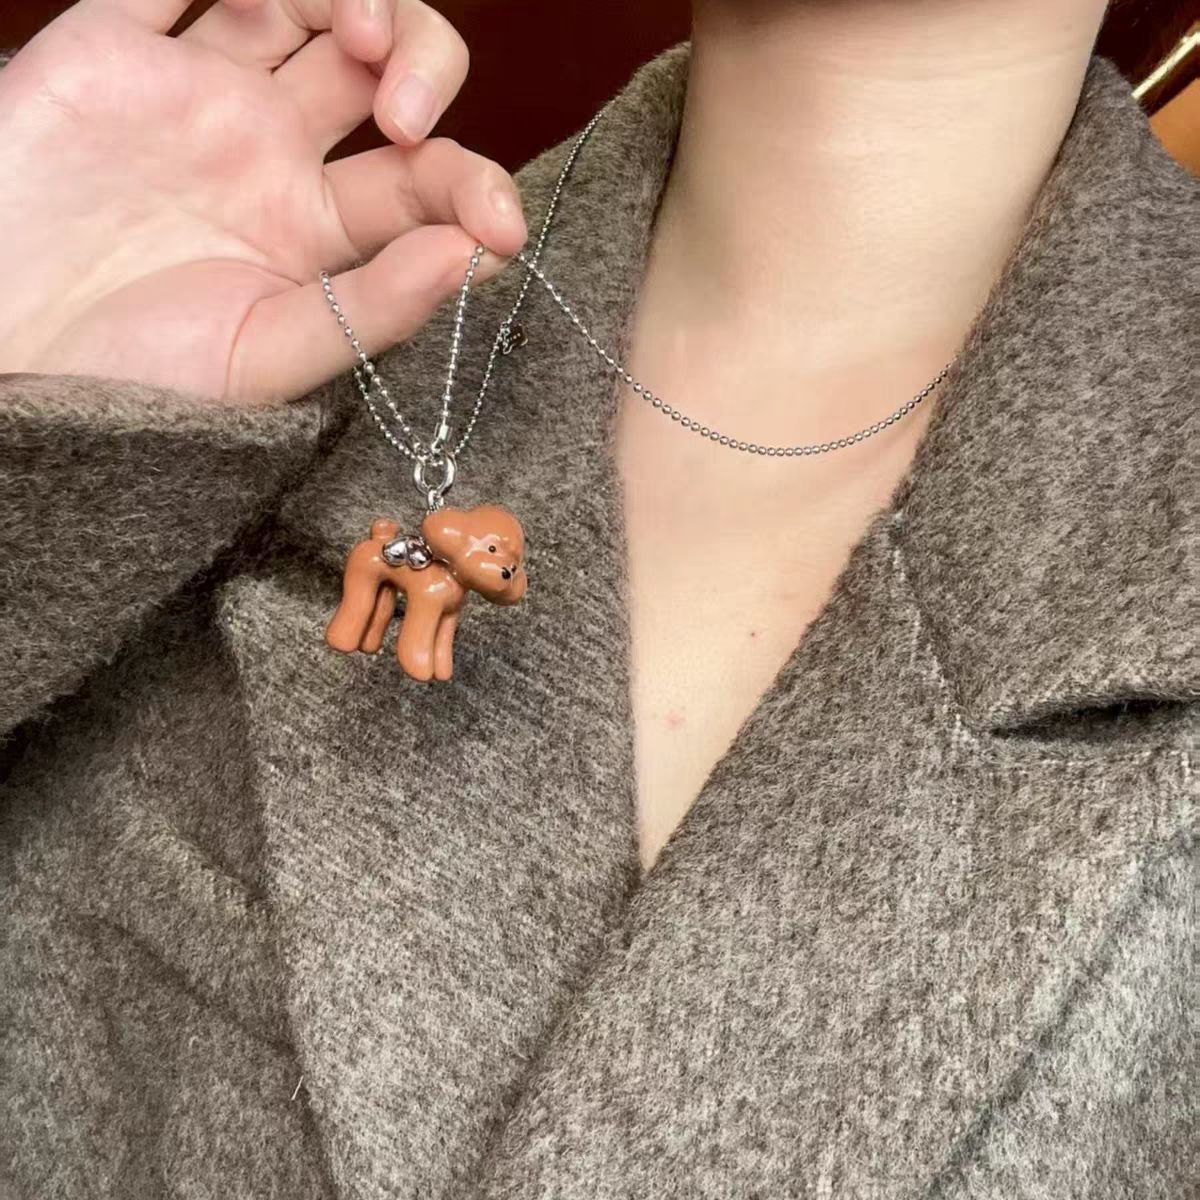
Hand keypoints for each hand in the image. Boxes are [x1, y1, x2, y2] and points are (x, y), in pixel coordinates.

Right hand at [0, 0, 527, 402]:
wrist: (3, 352)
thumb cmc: (130, 376)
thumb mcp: (266, 360)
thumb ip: (371, 311)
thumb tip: (471, 257)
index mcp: (317, 231)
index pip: (425, 182)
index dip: (476, 189)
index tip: (500, 226)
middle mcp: (271, 153)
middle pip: (383, 69)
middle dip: (427, 65)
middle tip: (409, 117)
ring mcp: (198, 93)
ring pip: (302, 0)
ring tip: (362, 42)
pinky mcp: (115, 45)